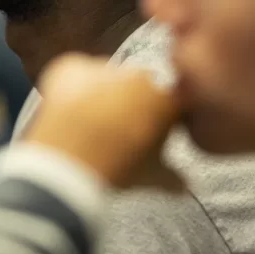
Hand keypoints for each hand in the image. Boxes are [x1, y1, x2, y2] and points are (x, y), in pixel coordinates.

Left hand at [24, 53, 184, 191]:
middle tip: (123, 131)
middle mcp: (141, 75)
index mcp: (167, 98)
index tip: (156, 133)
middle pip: (141, 86)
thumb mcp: (151, 176)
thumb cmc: (119, 166)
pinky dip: (75, 85)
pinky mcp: (73, 66)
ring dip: (105, 93)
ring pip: (109, 78)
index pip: (174, 101)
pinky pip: (77, 72)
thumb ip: (172, 177)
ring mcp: (106, 68)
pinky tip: (70, 109)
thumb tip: (185, 187)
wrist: (71, 158)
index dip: (166, 117)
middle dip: (135, 103)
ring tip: (91, 123)